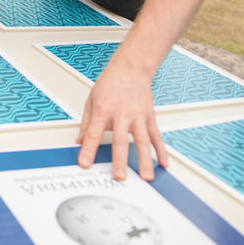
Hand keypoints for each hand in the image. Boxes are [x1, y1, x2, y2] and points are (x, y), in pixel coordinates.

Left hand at [75, 57, 167, 180]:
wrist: (131, 68)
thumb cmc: (111, 82)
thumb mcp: (91, 99)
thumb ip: (86, 123)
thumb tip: (80, 141)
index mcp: (103, 110)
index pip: (94, 134)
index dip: (88, 150)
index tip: (85, 164)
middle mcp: (121, 114)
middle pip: (120, 141)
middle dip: (120, 160)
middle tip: (120, 176)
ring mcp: (138, 117)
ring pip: (142, 141)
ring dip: (145, 160)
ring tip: (146, 176)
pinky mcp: (149, 117)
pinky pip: (156, 137)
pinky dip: (161, 151)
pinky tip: (163, 164)